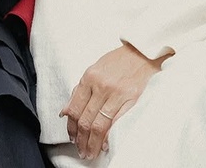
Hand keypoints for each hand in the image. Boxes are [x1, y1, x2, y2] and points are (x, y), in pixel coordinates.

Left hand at [61, 44, 169, 159]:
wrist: (140, 53)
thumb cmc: (117, 61)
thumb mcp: (93, 70)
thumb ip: (79, 90)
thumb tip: (65, 111)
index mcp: (89, 77)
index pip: (75, 109)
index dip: (71, 127)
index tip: (72, 137)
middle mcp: (101, 86)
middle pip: (86, 120)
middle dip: (81, 140)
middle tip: (81, 150)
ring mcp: (116, 93)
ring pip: (99, 125)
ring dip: (93, 143)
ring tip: (90, 152)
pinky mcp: (131, 100)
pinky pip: (117, 123)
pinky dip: (109, 137)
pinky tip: (105, 145)